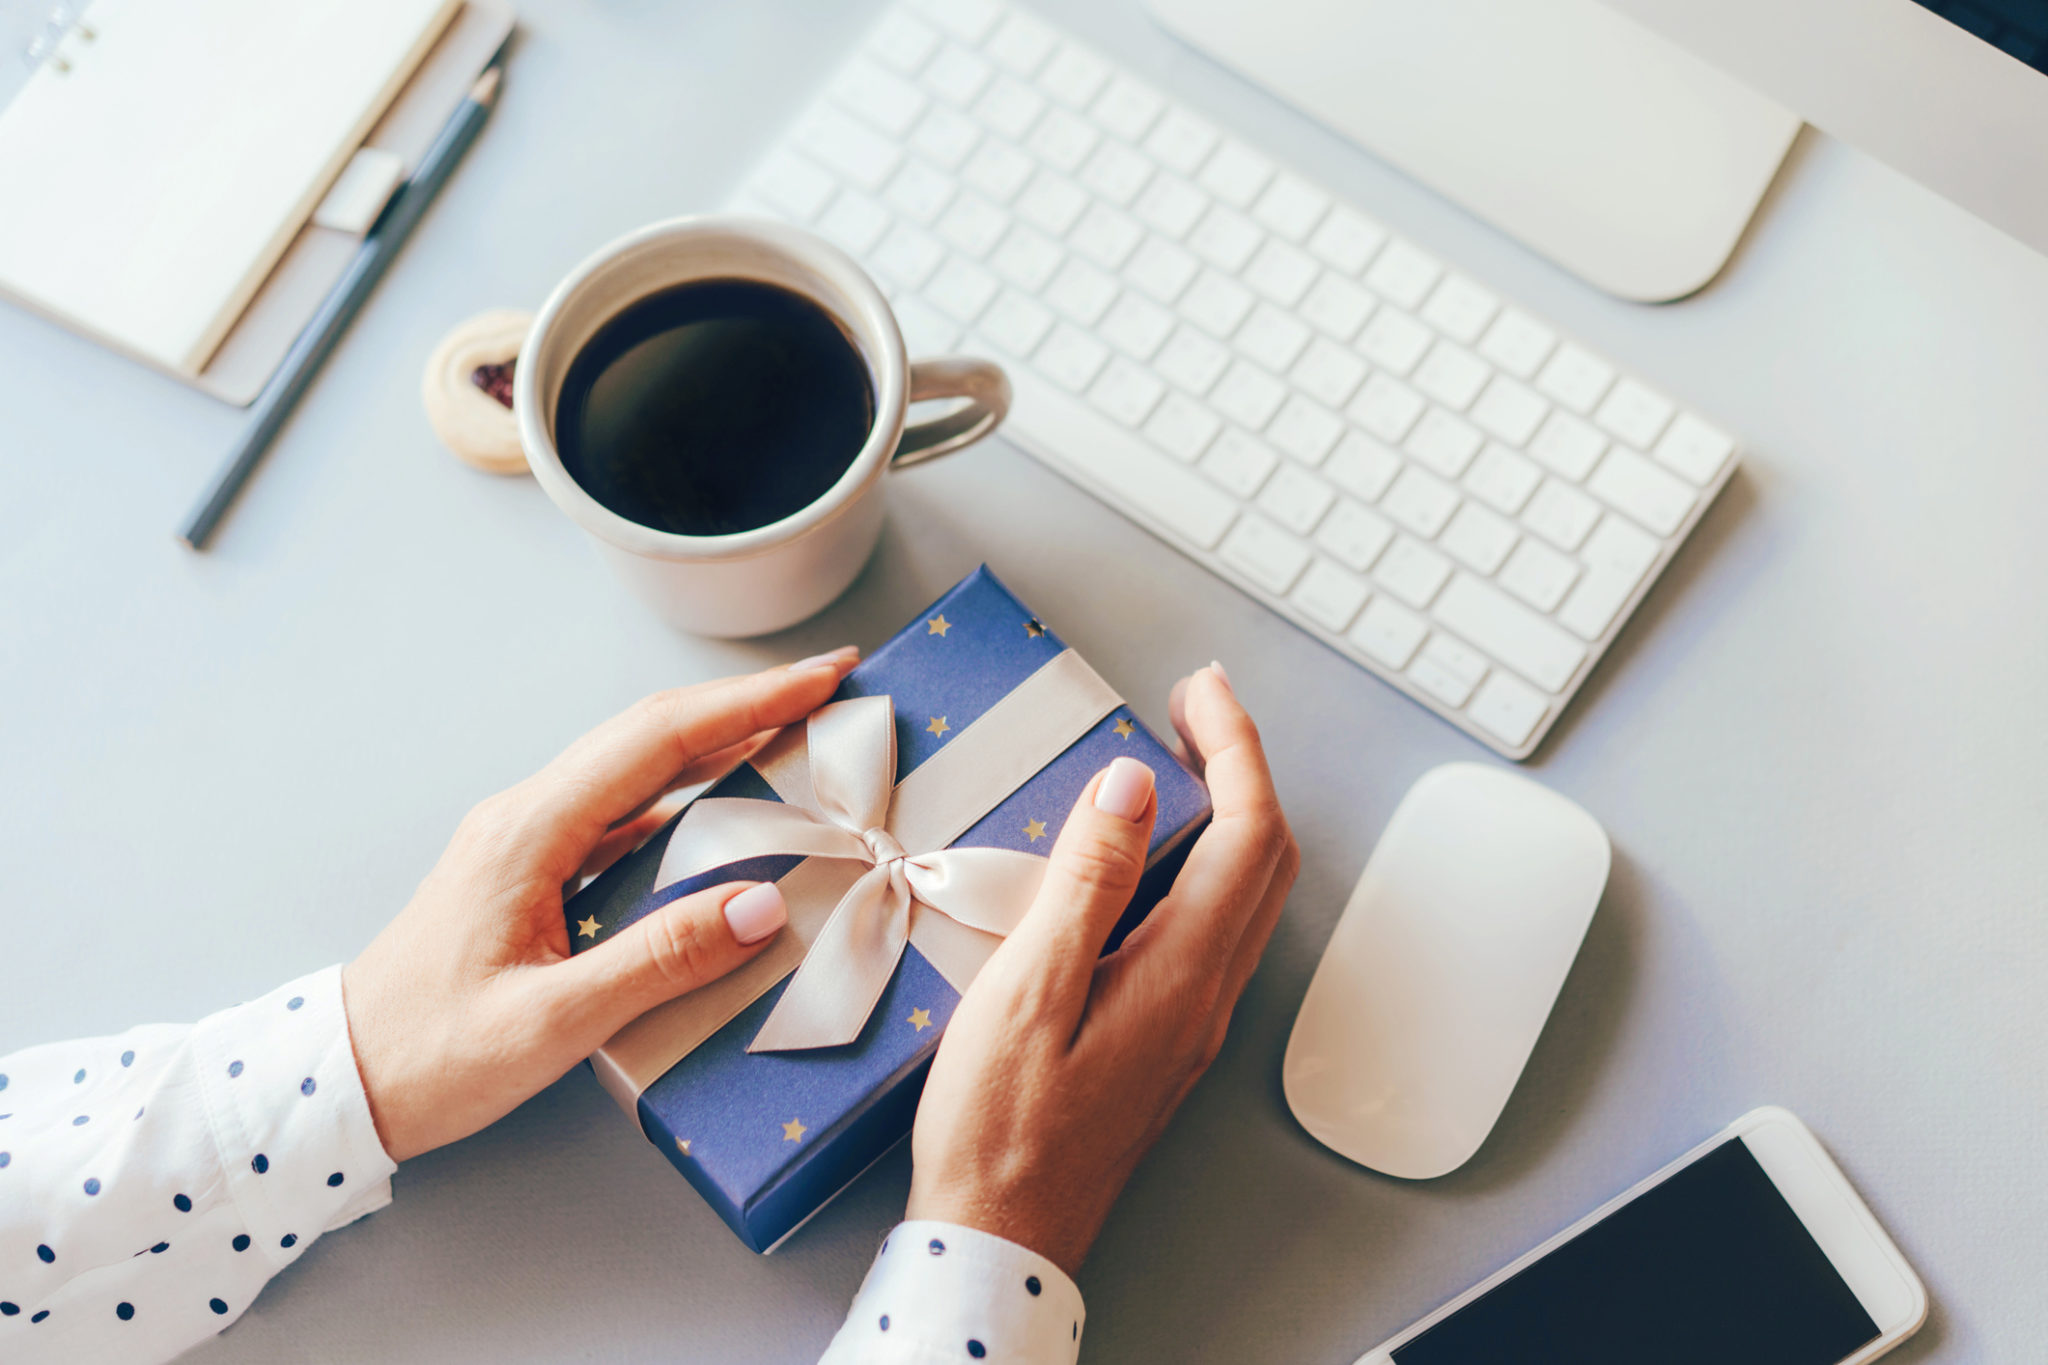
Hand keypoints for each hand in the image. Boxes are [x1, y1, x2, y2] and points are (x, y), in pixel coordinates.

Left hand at [342, 648, 859, 1160]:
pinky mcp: (531, 871)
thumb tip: (762, 904)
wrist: (340, 1083)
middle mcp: (527, 816)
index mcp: (530, 831)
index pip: (659, 740)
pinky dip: (688, 794)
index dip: (750, 703)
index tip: (822, 678)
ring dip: (720, 741)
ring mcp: (526, 840)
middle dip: (748, 703)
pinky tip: (727, 809)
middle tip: (829, 686)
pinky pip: (624, 812)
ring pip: (639, 767)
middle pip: (652, 733)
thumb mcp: (552, 1022)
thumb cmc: (431, 1056)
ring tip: (797, 734)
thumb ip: (660, 960)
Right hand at [907, 665, 1297, 1272]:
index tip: (1198, 690)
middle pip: (1267, 858)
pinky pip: (1213, 929)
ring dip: (1229, 814)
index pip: (1248, 833)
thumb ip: (1087, 883)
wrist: (1002, 1238)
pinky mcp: (1166, 1040)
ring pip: (1247, 894)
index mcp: (1181, 974)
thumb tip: (1132, 785)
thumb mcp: (1028, 993)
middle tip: (1192, 707)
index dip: (1235, 747)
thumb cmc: (998, 1129)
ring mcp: (1191, 1022)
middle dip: (1243, 767)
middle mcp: (1207, 996)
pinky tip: (1147, 857)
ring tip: (1176, 762)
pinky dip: (1202, 864)